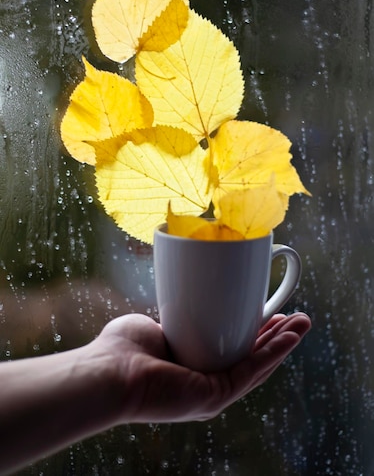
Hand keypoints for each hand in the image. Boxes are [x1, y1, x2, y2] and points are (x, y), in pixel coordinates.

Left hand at [90, 312, 310, 423]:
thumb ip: (174, 317)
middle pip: (250, 357)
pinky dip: (274, 353)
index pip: (232, 350)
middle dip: (276, 337)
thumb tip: (183, 302)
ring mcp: (211, 392)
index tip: (268, 313)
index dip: (254, 333)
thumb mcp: (154, 326)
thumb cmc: (121, 348)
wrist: (110, 372)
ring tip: (304, 323)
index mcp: (192, 368)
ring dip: (283, 343)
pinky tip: (290, 337)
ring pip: (257, 365)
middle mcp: (205, 383)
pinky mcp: (214, 395)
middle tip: (296, 317)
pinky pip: (251, 371)